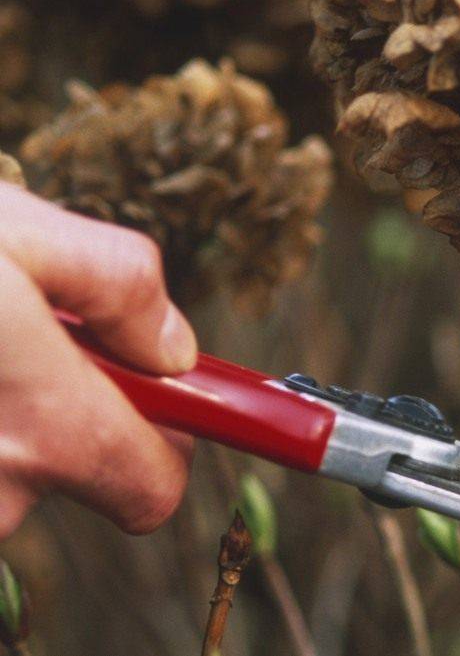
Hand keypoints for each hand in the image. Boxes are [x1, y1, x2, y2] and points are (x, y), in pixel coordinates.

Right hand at [0, 184, 197, 538]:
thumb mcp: (18, 235)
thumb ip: (118, 285)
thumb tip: (174, 348)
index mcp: (44, 430)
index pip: (153, 491)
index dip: (166, 443)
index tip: (161, 401)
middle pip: (72, 472)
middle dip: (62, 411)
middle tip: (23, 338)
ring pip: (6, 468)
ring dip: (3, 411)